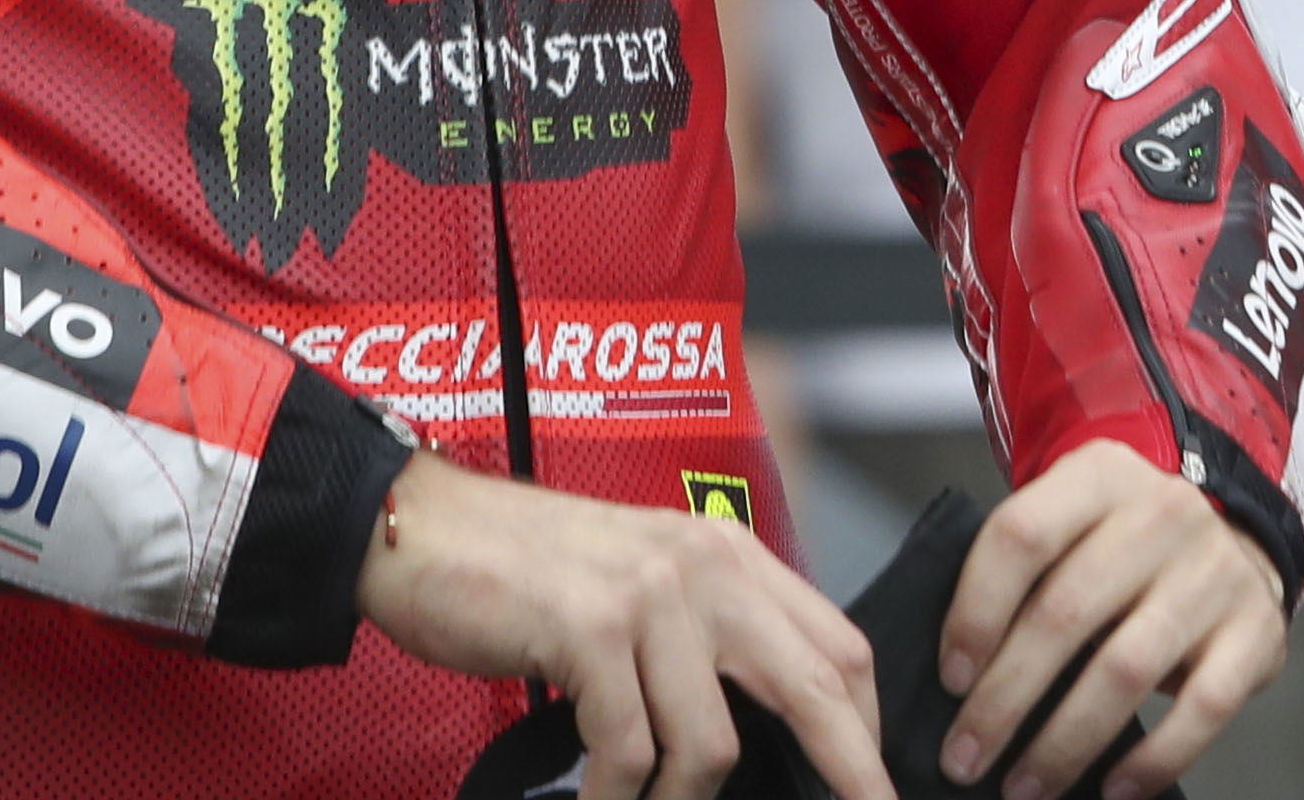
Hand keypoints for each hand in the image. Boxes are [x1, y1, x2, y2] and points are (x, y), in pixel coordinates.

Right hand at [356, 450, 892, 799]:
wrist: (428, 529)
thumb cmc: (531, 573)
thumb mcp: (644, 586)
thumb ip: (707, 638)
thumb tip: (763, 732)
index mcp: (730, 553)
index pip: (834, 642)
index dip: (865, 723)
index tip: (874, 783)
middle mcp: (706, 564)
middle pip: (811, 685)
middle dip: (846, 769)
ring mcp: (651, 595)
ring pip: (712, 742)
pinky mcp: (592, 631)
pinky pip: (630, 754)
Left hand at [937, 439, 1288, 799]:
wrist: (1230, 542)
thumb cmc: (1122, 550)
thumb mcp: (1073, 526)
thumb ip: (1022, 575)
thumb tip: (956, 677)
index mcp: (1102, 475)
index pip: (1022, 534)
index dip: (976, 612)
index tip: (950, 680)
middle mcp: (1164, 511)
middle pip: (1066, 611)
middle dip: (1004, 699)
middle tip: (965, 758)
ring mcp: (1216, 570)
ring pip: (1126, 669)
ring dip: (1064, 742)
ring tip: (1023, 787)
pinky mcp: (1256, 629)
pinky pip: (1204, 707)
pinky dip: (1154, 759)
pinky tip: (1111, 788)